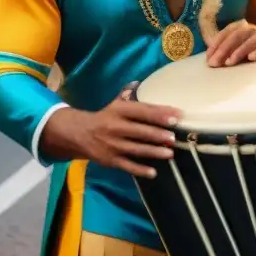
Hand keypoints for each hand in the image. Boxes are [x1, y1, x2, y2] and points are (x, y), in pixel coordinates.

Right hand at [46, 85, 181, 178]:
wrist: (79, 134)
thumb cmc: (104, 118)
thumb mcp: (114, 104)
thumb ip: (127, 94)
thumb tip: (139, 82)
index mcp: (117, 110)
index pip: (141, 111)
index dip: (159, 113)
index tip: (176, 116)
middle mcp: (114, 127)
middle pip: (139, 131)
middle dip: (157, 134)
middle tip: (173, 137)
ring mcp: (112, 145)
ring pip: (136, 149)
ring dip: (153, 151)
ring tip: (169, 153)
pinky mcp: (110, 160)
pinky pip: (127, 166)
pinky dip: (140, 170)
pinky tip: (153, 173)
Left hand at [206, 20, 255, 66]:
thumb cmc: (253, 46)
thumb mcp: (240, 44)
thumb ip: (226, 49)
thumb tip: (210, 59)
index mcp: (241, 27)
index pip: (226, 33)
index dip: (216, 44)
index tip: (208, 57)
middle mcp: (252, 29)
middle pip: (236, 36)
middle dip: (224, 50)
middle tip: (215, 63)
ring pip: (251, 41)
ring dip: (239, 51)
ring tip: (229, 62)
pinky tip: (252, 58)